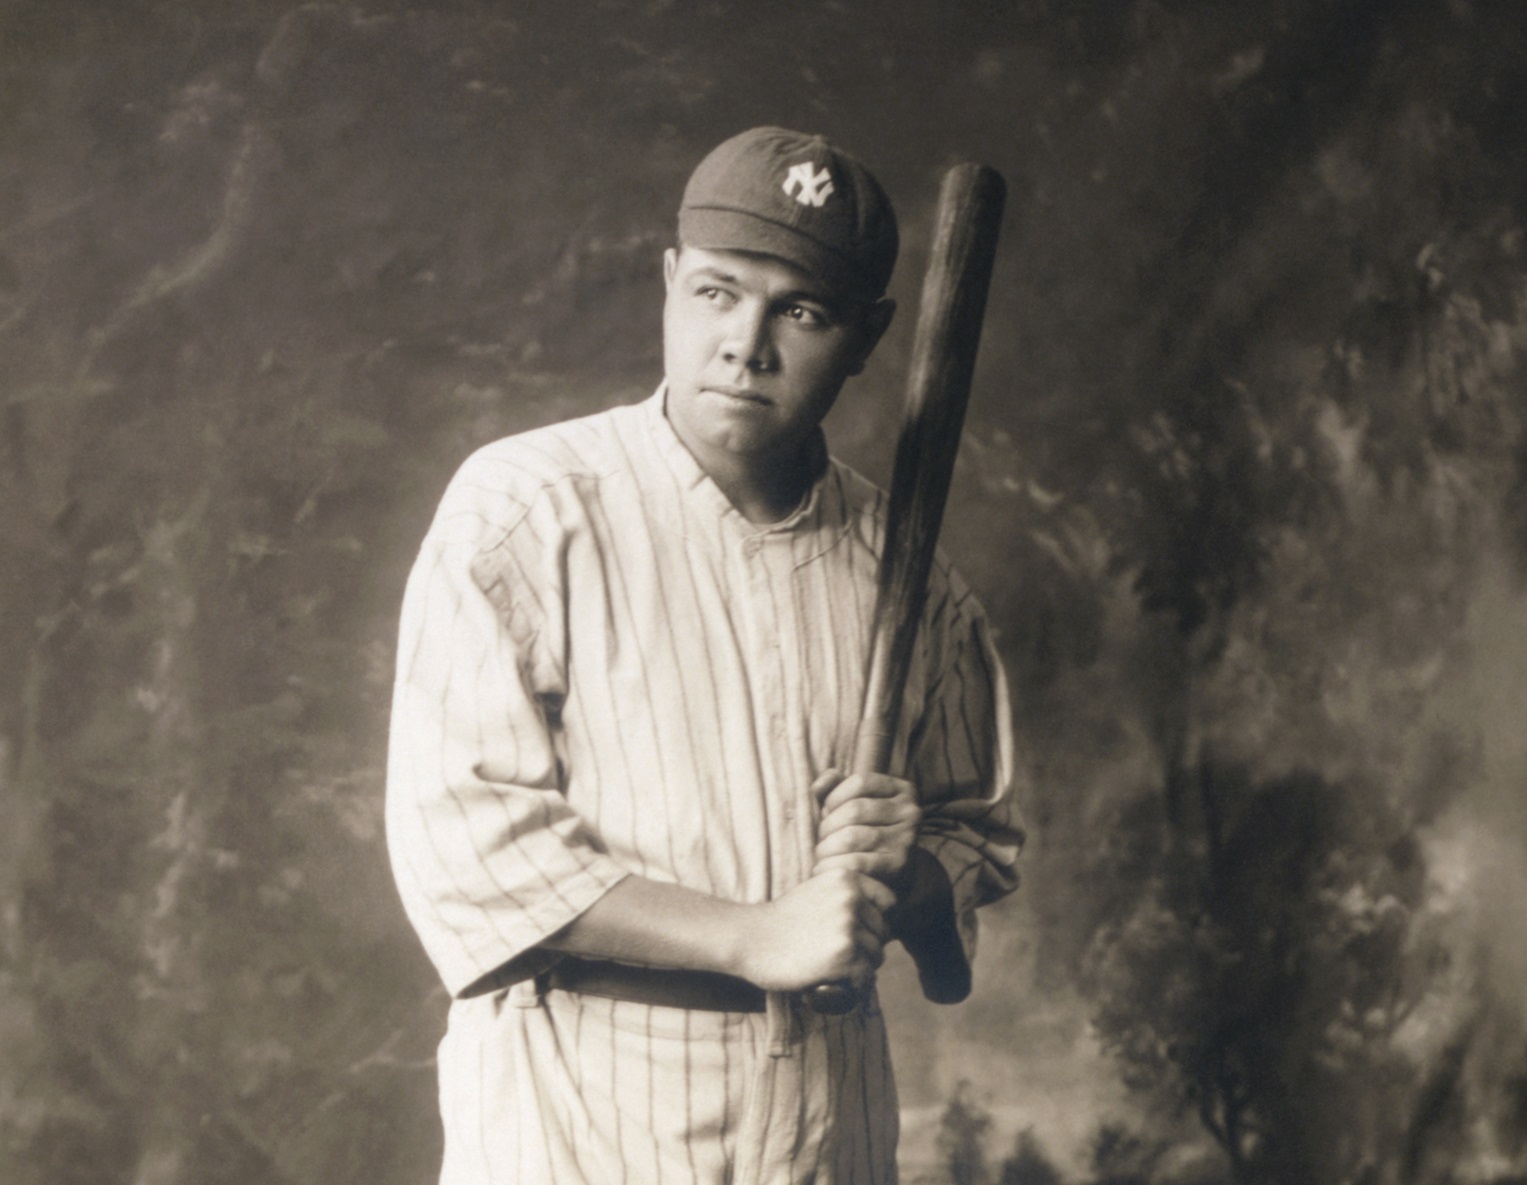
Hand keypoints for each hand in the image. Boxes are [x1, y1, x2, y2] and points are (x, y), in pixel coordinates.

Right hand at [734, 870, 894, 993]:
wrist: (750, 939)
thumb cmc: (783, 921)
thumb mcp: (817, 891)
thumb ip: (848, 897)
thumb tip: (887, 922)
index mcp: (846, 877)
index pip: (888, 901)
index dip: (876, 920)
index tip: (856, 932)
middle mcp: (851, 897)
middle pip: (883, 931)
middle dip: (867, 946)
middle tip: (837, 955)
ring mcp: (848, 926)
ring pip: (877, 955)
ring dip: (859, 967)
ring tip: (831, 967)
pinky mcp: (844, 956)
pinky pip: (866, 977)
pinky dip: (852, 985)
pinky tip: (831, 981)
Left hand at [811, 768, 921, 889]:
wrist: (892, 878)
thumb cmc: (865, 834)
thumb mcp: (854, 804)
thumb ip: (834, 788)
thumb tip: (818, 786)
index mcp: (902, 790)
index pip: (861, 781)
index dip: (835, 796)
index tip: (826, 813)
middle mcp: (910, 812)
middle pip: (854, 810)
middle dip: (827, 826)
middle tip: (819, 841)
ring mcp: (907, 839)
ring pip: (851, 836)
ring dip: (826, 848)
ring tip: (820, 856)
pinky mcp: (899, 866)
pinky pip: (856, 861)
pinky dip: (832, 865)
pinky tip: (822, 870)